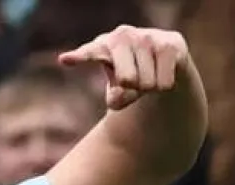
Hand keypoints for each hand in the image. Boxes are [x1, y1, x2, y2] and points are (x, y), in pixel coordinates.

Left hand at [59, 26, 189, 110]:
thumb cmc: (130, 76)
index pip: (89, 53)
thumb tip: (120, 95)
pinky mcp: (170, 42)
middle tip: (133, 81)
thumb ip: (116, 99)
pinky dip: (164, 85)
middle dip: (132, 89)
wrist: (162, 63)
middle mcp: (122, 36)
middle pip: (128, 80)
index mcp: (101, 46)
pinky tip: (162, 71)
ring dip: (149, 87)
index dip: (78, 57)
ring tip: (148, 73)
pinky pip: (165, 82)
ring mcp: (146, 36)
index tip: (65, 60)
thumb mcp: (117, 93)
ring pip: (148, 84)